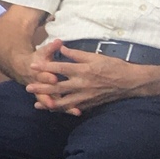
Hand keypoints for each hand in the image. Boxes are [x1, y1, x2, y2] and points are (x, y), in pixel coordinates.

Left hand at [23, 38, 145, 115]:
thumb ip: (76, 54)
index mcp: (83, 70)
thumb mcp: (96, 56)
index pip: (60, 68)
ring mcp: (86, 96)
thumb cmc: (114, 66)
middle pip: (58, 87)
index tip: (32, 66)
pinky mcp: (90, 103)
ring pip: (64, 102)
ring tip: (37, 104)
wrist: (131, 82)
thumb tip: (61, 47)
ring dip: (50, 103)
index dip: (45, 66)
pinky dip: (63, 109)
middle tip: (28, 88)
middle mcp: (83, 84)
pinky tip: (54, 110)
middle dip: (42, 88)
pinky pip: (74, 108)